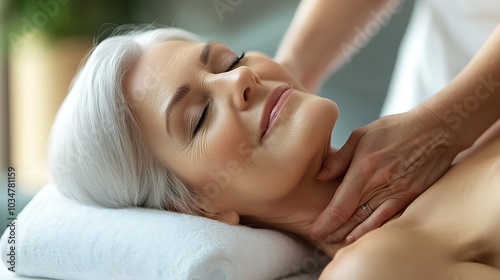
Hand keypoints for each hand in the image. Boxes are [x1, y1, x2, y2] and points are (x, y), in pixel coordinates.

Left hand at [311, 106, 461, 242]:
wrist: (436, 129)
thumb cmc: (396, 129)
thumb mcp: (361, 135)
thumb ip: (339, 158)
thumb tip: (321, 176)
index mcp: (364, 168)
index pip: (340, 206)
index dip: (326, 222)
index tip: (315, 229)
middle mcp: (380, 184)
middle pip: (352, 217)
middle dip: (333, 229)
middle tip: (319, 236)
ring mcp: (398, 193)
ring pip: (369, 222)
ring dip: (350, 234)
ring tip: (334, 240)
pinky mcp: (411, 196)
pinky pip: (388, 219)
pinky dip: (373, 230)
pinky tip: (361, 236)